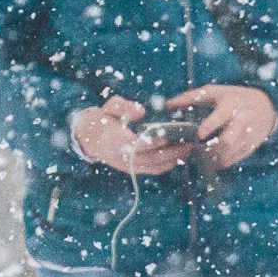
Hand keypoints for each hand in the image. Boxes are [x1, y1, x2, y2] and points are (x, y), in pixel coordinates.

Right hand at [72, 98, 191, 174]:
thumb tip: (141, 111)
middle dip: (171, 151)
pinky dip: (167, 166)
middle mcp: (123, 156)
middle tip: (188, 141)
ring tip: (188, 148)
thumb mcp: (109, 107)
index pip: (138, 145)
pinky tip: (178, 157)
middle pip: (150, 158)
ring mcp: (128, 165)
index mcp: (115, 140)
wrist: (89, 138)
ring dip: (173, 159)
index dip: (154, 141)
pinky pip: (152, 170)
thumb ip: (123, 106)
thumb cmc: (102, 119)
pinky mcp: (132, 170)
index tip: (168, 133)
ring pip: (154, 167)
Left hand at [174, 85, 277, 172]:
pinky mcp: (251, 146)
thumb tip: (167, 104)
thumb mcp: (214, 92)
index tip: (198, 135)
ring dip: (214, 159)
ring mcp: (247, 136)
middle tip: (195, 151)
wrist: (266, 105)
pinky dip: (222, 163)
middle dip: (210, 149)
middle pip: (227, 140)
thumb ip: (190, 97)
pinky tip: (211, 162)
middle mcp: (241, 121)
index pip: (220, 117)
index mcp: (231, 105)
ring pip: (230, 153)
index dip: (209, 127)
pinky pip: (235, 160)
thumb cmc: (234, 97)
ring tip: (200, 158)